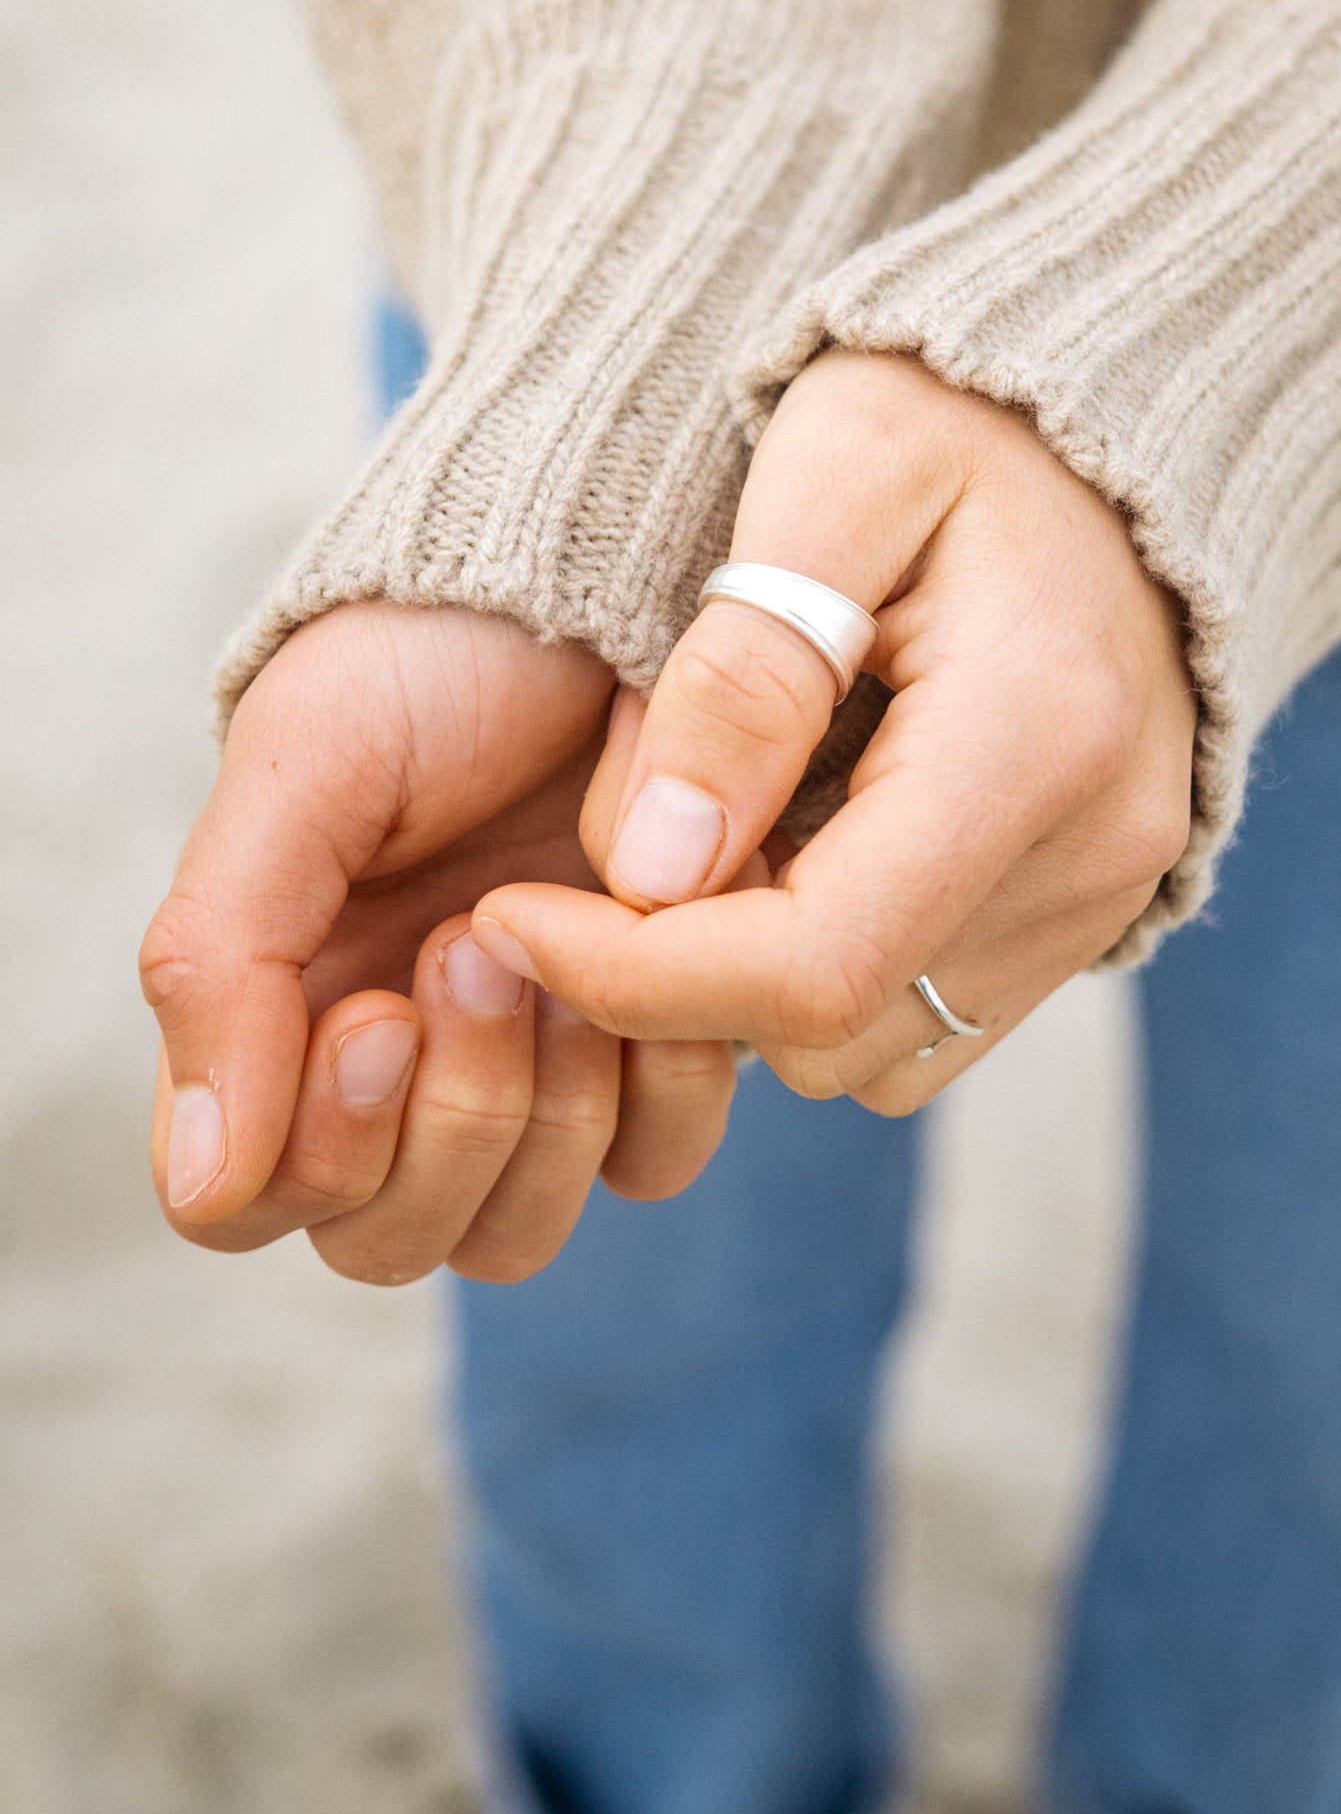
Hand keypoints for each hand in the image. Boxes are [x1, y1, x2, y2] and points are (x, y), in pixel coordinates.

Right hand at [139, 604, 739, 1283]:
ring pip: (518, 1227)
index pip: (251, 1204)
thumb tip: (203, 1178)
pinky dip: (665, 1083)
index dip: (313, 1150)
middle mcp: (400, 1068)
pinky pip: (656, 1159)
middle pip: (392, 1236)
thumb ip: (220, 961)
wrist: (606, 576)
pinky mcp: (655, 1046)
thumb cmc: (433, 662)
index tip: (376, 1013)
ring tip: (568, 940)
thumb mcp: (307, 771)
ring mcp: (533, 1068)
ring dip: (550, 1111)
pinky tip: (660, 949)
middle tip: (484, 947)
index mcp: (279, 1012)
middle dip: (448, 1119)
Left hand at [469, 352, 1196, 1114]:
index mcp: (1036, 738)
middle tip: (638, 810)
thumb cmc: (955, 417)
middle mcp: (1097, 848)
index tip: (508, 913)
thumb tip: (649, 870)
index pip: (814, 963)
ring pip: (871, 1049)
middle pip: (830, 1029)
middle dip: (690, 962)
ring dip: (762, 967)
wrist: (1105, 415)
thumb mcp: (831, 478)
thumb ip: (740, 673)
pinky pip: (926, 1016)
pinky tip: (810, 829)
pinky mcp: (1099, 906)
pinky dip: (838, 959)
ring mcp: (1109, 891)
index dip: (632, 975)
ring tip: (735, 804)